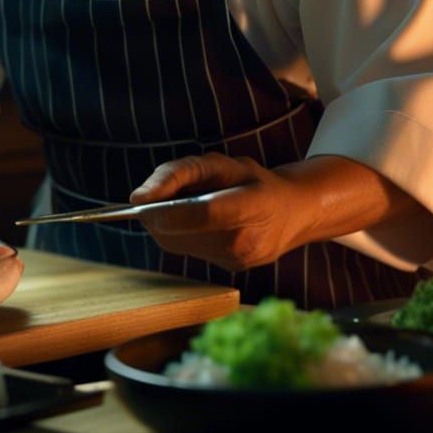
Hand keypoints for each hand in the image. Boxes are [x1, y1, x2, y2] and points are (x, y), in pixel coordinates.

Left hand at [130, 152, 427, 271]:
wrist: (294, 213)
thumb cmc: (252, 181)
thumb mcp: (221, 162)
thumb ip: (179, 173)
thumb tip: (138, 197)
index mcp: (254, 205)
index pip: (205, 213)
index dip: (169, 210)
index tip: (139, 202)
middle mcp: (248, 239)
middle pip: (183, 233)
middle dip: (156, 217)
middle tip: (146, 199)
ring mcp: (240, 260)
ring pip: (180, 246)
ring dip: (165, 227)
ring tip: (172, 207)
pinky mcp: (232, 270)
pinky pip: (190, 252)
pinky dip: (179, 236)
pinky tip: (189, 223)